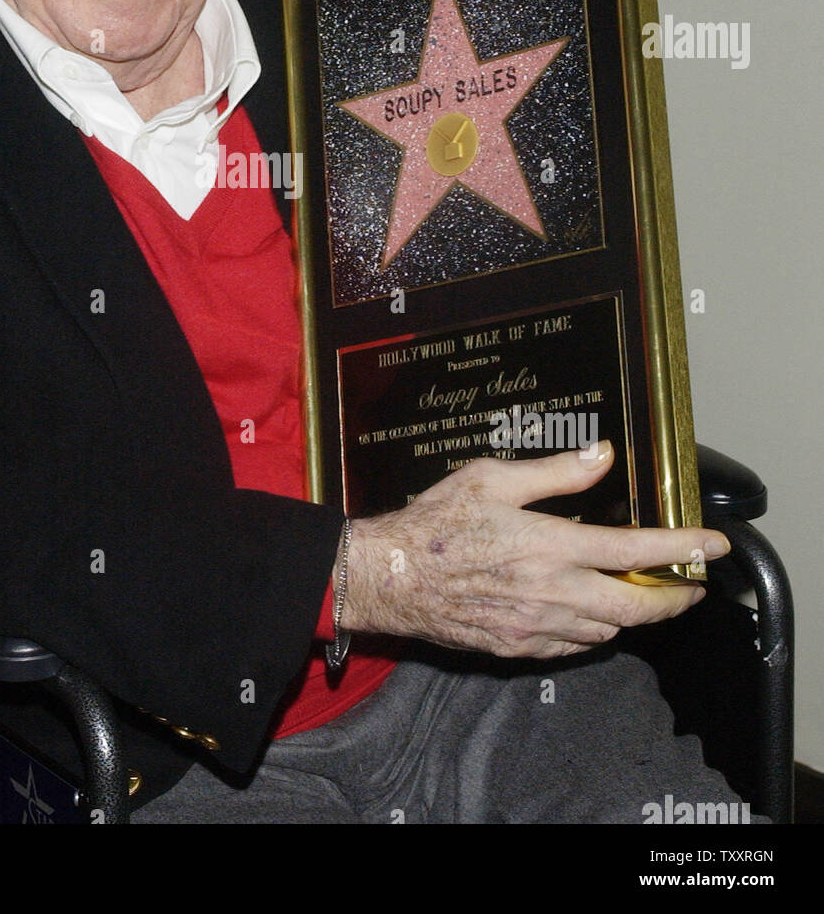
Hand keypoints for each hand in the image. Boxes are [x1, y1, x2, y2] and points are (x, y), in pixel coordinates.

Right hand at [339, 442, 728, 659]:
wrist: (392, 576)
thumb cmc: (437, 522)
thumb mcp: (492, 478)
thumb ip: (555, 472)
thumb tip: (602, 456)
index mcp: (552, 545)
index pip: (637, 550)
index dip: (683, 548)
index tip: (712, 546)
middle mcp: (554, 592)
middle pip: (639, 607)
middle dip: (674, 598)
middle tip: (686, 584)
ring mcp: (538, 626)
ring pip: (610, 629)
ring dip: (630, 611)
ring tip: (633, 590)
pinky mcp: (519, 648)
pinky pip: (575, 645)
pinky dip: (593, 629)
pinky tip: (586, 610)